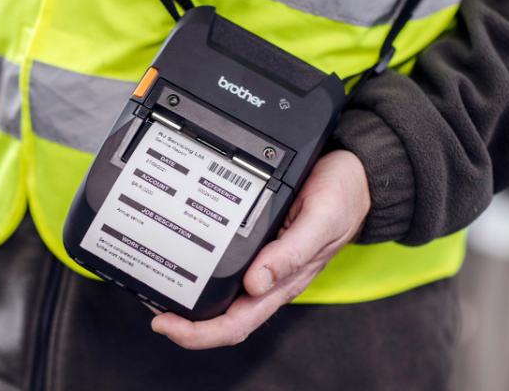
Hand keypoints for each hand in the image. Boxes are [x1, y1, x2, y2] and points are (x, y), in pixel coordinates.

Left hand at [151, 150, 370, 348]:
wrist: (357, 175)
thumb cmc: (345, 197)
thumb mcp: (321, 219)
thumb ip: (291, 253)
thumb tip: (257, 282)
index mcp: (285, 281)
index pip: (237, 323)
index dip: (199, 333)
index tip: (167, 324)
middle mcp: (271, 279)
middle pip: (223, 318)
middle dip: (185, 323)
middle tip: (151, 308)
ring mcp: (265, 265)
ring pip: (223, 297)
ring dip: (190, 302)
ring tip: (158, 290)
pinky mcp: (260, 246)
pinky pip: (228, 269)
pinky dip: (201, 272)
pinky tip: (184, 262)